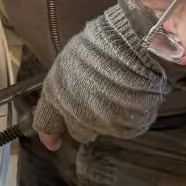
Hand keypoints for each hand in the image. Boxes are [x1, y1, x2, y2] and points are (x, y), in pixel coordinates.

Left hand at [33, 1, 170, 150]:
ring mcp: (100, 122)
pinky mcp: (126, 127)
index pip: (46, 122)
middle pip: (79, 131)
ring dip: (113, 116)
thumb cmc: (101, 42)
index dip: (49, 134)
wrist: (132, 46)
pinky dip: (133, 116)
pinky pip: (129, 127)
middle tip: (102, 104)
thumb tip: (75, 91)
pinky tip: (138, 98)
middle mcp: (74, 113)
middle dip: (87, 122)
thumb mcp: (74, 58)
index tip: (53, 143)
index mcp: (56, 93)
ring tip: (125, 92)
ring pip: (106, 128)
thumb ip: (69, 82)